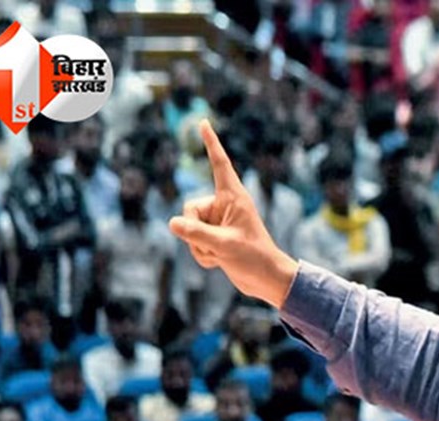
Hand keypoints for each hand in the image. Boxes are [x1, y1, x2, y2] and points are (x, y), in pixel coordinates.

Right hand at [168, 120, 298, 308]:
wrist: (266, 280)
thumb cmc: (254, 258)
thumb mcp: (223, 246)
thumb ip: (195, 233)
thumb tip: (172, 223)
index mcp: (233, 197)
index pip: (219, 164)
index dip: (211, 143)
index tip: (204, 122)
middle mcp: (224, 206)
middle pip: (190, 209)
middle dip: (195, 231)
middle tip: (216, 246)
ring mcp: (219, 222)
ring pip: (189, 228)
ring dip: (199, 247)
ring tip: (221, 256)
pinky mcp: (215, 237)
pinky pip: (194, 242)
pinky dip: (202, 255)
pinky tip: (219, 262)